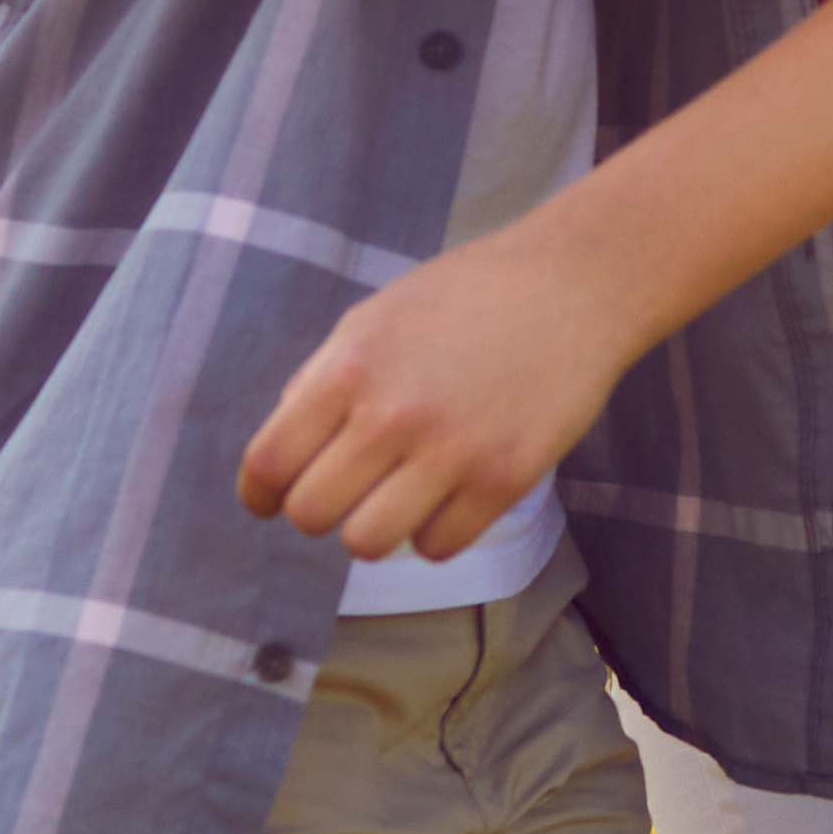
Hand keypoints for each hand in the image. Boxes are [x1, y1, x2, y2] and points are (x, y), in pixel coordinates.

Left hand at [235, 222, 649, 560]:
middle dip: (318, 510)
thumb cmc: (468, 297)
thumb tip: (282, 459)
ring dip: (373, 528)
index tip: (270, 500)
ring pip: (368, 544)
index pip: (269, 463)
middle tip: (345, 491)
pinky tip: (447, 497)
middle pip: (311, 514)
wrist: (572, 286)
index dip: (260, 494)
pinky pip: (438, 547)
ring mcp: (453, 452)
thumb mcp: (375, 318)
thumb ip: (321, 381)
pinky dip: (433, 532)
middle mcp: (394, 414)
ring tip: (395, 499)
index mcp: (350, 367)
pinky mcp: (505, 479)